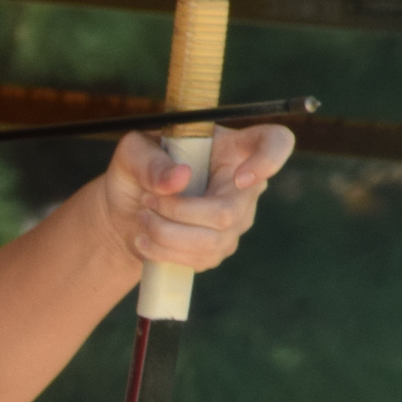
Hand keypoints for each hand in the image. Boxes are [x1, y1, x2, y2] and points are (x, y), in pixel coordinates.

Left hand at [97, 123, 296, 270]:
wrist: (125, 209)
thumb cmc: (136, 170)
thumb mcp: (132, 153)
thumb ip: (150, 161)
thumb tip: (180, 178)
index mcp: (231, 147)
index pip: (276, 142)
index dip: (269, 159)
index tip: (239, 176)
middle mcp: (243, 185)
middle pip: (228, 212)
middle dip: (178, 212)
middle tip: (148, 201)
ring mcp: (236, 219)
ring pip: (212, 241)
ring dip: (166, 233)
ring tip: (142, 218)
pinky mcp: (220, 247)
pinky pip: (200, 259)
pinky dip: (164, 252)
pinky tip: (143, 240)